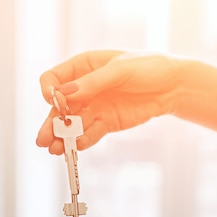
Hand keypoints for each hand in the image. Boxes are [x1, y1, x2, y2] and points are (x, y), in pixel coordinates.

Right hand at [36, 50, 182, 154]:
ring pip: (72, 124)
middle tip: (43, 140)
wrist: (173, 86)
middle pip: (59, 107)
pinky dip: (82, 141)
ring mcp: (94, 107)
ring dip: (63, 137)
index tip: (53, 101)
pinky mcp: (106, 123)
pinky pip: (90, 134)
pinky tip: (76, 148)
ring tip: (56, 150)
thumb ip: (93, 83)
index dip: (49, 91)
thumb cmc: (148, 67)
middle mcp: (84, 88)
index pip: (53, 79)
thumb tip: (64, 94)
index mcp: (83, 67)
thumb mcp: (120, 70)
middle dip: (51, 123)